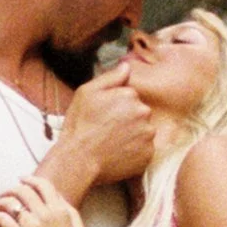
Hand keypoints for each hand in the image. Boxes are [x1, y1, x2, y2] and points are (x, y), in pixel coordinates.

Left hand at [0, 175, 92, 226]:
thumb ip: (71, 215)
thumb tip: (61, 201)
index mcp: (62, 211)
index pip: (44, 185)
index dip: (30, 180)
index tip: (22, 180)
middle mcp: (47, 213)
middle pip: (24, 190)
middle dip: (12, 189)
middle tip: (3, 193)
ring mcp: (32, 225)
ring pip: (10, 201)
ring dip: (0, 200)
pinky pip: (0, 218)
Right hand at [52, 65, 154, 191]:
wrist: (79, 160)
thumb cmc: (80, 125)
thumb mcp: (87, 93)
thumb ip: (110, 77)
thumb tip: (127, 66)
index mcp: (130, 95)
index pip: (130, 96)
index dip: (116, 105)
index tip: (104, 115)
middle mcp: (144, 113)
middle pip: (139, 113)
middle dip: (127, 119)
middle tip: (107, 130)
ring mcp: (148, 136)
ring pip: (143, 131)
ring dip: (133, 135)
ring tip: (112, 143)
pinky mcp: (148, 155)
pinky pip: (144, 150)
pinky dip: (134, 151)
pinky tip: (118, 153)